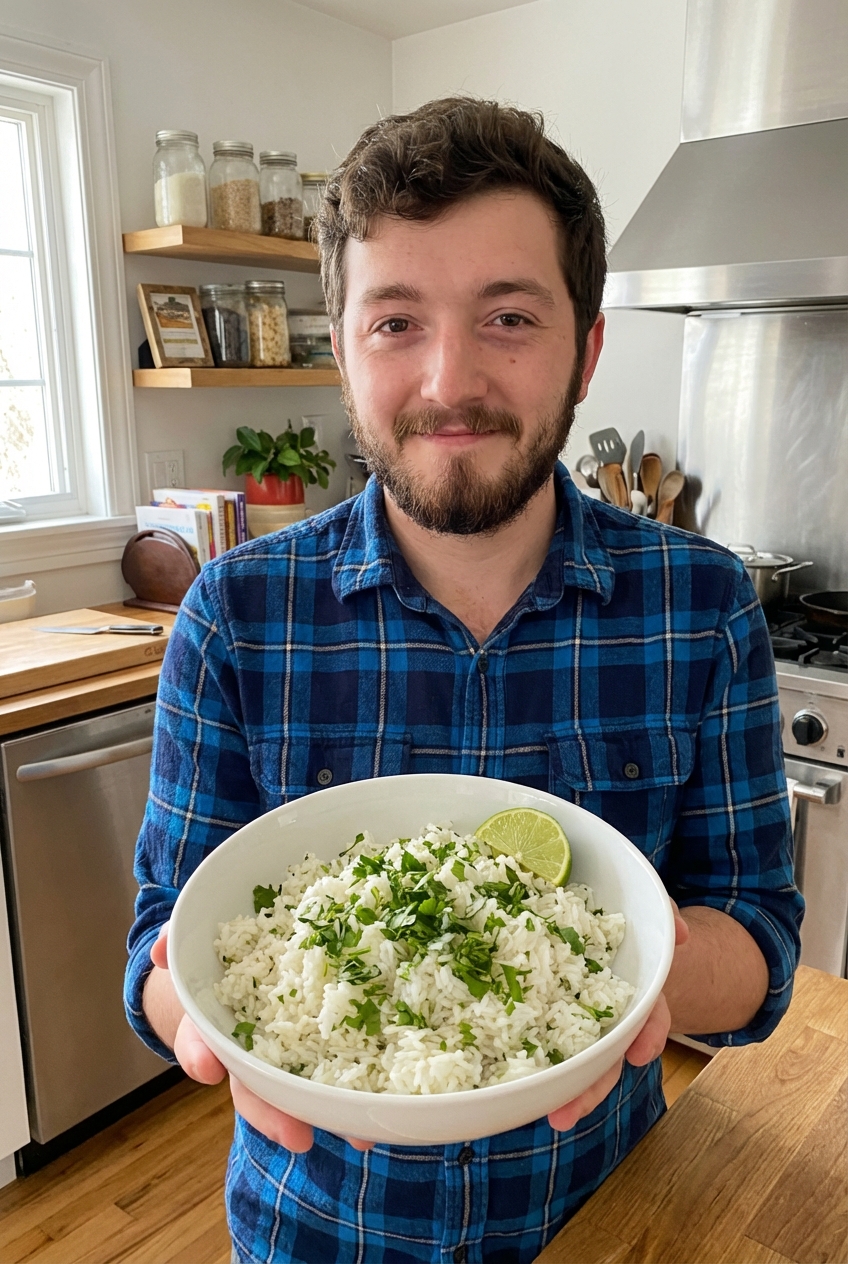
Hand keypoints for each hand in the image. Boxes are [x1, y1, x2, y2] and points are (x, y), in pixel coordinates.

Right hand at [148, 924, 373, 1153]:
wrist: (247, 960)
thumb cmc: (219, 959)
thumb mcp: (196, 942)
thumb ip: (178, 938)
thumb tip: (162, 948)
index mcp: (213, 1023)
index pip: (200, 1042)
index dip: (200, 1054)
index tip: (206, 1068)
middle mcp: (248, 1048)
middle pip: (254, 1088)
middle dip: (272, 1114)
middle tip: (296, 1136)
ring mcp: (287, 1054)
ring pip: (300, 1092)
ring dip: (327, 1114)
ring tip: (357, 1136)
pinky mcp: (326, 1044)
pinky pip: (340, 1073)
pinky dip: (358, 1097)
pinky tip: (381, 1114)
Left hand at [547, 901, 688, 1132]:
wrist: (615, 940)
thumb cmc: (636, 936)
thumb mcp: (653, 923)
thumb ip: (666, 919)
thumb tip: (679, 931)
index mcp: (639, 995)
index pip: (649, 1018)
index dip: (648, 1036)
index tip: (641, 1054)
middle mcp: (612, 1019)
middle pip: (605, 1059)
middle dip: (590, 1089)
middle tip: (567, 1114)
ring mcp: (582, 1023)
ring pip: (576, 1062)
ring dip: (565, 1090)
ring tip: (550, 1116)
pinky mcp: (550, 1016)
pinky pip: (542, 1040)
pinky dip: (534, 1063)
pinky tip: (515, 1085)